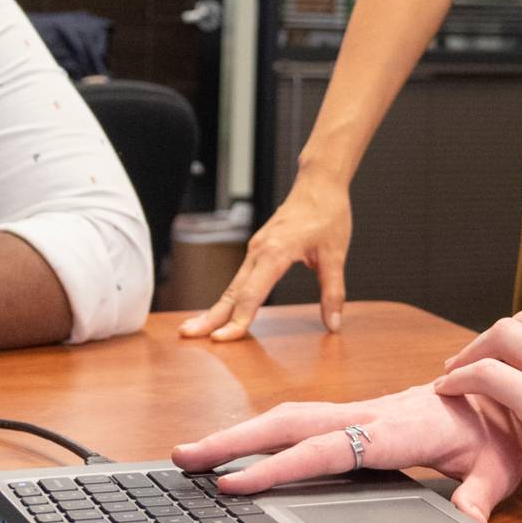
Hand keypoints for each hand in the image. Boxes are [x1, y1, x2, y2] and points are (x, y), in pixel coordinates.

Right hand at [171, 383, 521, 522]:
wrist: (513, 391)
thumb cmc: (504, 431)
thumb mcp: (499, 468)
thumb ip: (481, 497)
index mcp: (398, 428)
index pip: (327, 449)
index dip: (279, 467)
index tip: (234, 483)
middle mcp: (371, 414)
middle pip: (290, 424)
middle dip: (234, 441)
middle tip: (182, 459)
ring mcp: (362, 413)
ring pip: (290, 418)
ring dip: (240, 434)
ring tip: (192, 456)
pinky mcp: (360, 416)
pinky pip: (304, 423)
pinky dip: (265, 433)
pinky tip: (239, 452)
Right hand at [180, 174, 350, 340]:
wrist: (319, 182)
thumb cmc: (327, 214)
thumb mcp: (335, 255)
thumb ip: (333, 291)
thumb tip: (333, 324)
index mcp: (275, 253)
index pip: (251, 295)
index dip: (237, 320)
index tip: (223, 339)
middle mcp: (258, 252)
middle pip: (231, 292)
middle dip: (210, 316)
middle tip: (186, 335)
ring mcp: (255, 250)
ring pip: (232, 286)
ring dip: (215, 309)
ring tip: (194, 328)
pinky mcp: (258, 249)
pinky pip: (240, 278)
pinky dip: (228, 298)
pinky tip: (221, 310)